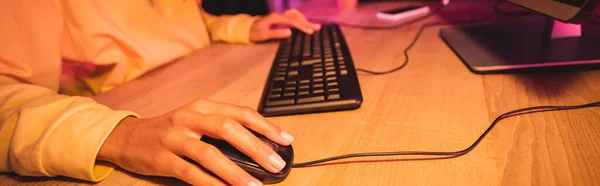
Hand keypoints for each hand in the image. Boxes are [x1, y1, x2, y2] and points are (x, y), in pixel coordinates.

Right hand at [98, 99, 294, 185]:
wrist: (128, 137)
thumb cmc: (169, 130)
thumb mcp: (196, 120)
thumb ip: (222, 128)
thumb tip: (258, 146)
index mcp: (203, 106)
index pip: (241, 113)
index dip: (266, 126)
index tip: (287, 139)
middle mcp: (190, 118)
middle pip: (229, 129)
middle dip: (257, 147)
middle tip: (276, 164)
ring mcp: (176, 138)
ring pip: (211, 154)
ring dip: (235, 172)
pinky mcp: (164, 159)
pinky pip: (192, 174)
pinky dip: (212, 184)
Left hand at [250, 9, 320, 41]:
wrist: (248, 28)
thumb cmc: (255, 32)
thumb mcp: (264, 35)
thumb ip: (276, 34)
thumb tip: (290, 32)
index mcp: (275, 18)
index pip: (292, 21)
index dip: (302, 26)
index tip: (310, 32)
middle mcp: (279, 14)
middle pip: (296, 16)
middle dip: (307, 22)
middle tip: (317, 28)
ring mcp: (280, 14)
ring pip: (295, 14)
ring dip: (305, 19)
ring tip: (314, 26)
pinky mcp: (280, 17)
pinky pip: (293, 15)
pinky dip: (301, 18)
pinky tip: (305, 23)